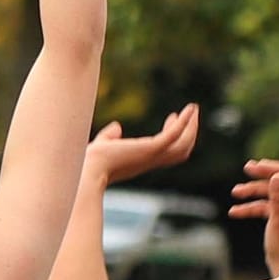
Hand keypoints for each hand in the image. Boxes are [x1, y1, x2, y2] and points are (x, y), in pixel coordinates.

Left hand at [84, 106, 200, 185]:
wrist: (86, 171)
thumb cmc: (90, 162)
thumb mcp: (103, 145)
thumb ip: (110, 137)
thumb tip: (116, 127)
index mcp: (141, 160)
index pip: (165, 150)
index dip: (171, 133)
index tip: (172, 117)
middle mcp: (150, 161)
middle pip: (180, 151)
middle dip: (188, 132)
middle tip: (191, 112)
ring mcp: (152, 156)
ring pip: (183, 146)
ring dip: (190, 127)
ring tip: (193, 108)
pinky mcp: (151, 149)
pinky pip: (174, 136)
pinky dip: (184, 123)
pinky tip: (188, 110)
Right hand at [230, 154, 278, 274]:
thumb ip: (277, 196)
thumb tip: (276, 175)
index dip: (275, 168)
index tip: (257, 166)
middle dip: (262, 176)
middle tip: (246, 168)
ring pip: (271, 194)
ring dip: (253, 192)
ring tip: (235, 192)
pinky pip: (267, 207)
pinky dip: (252, 208)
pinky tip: (235, 212)